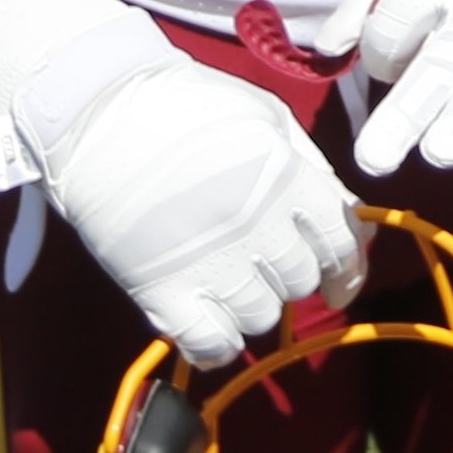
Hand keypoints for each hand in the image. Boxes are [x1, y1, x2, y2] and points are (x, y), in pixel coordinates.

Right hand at [27, 49, 363, 369]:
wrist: (99, 111)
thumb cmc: (189, 107)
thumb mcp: (268, 119)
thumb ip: (314, 172)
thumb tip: (353, 223)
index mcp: (288, 177)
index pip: (340, 242)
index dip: (346, 267)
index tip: (337, 280)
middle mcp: (258, 224)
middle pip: (300, 281)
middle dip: (292, 275)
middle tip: (264, 261)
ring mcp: (209, 260)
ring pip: (261, 316)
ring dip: (254, 305)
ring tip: (231, 281)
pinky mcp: (160, 287)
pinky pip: (209, 342)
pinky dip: (217, 345)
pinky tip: (212, 328)